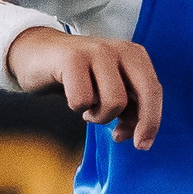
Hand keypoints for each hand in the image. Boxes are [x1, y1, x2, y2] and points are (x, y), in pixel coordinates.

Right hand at [12, 27, 161, 147]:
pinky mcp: (72, 58)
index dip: (152, 122)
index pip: (154, 91)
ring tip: (88, 109)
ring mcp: (97, 51)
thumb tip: (139, 137)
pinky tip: (72, 97)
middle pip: (147, 92)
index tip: (143, 144)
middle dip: (142, 122)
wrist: (37, 54)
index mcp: (135, 55)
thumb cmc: (79, 78)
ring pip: (115, 101)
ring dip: (99, 116)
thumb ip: (129, 111)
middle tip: (121, 138)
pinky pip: (83, 99)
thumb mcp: (110, 92)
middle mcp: (121, 49)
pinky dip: (77, 106)